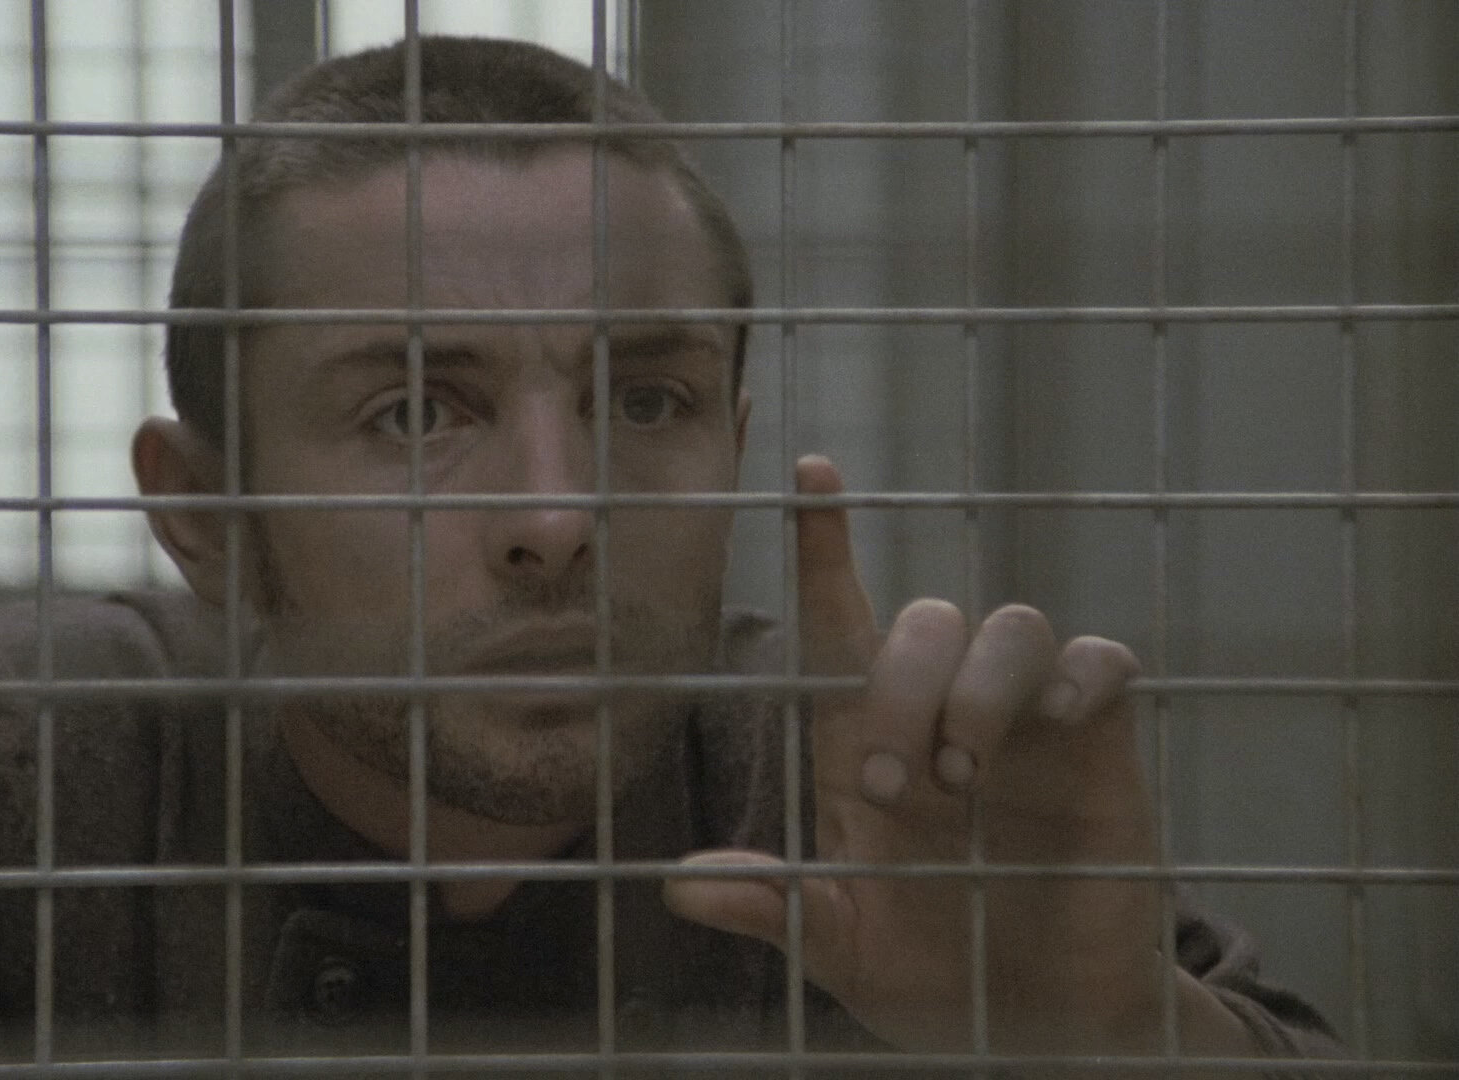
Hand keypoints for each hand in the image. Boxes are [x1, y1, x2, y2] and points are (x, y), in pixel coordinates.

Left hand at [666, 455, 1199, 1055]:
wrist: (1037, 1022)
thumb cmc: (929, 970)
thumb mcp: (841, 947)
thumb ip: (775, 909)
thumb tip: (680, 885)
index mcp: (867, 744)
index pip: (842, 623)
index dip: (826, 547)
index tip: (809, 473)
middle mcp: (943, 712)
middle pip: (923, 620)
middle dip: (900, 684)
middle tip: (890, 785)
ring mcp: (1025, 724)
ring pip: (1009, 626)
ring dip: (977, 686)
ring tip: (961, 776)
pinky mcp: (1099, 747)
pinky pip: (1101, 662)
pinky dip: (1079, 673)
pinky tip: (1060, 723)